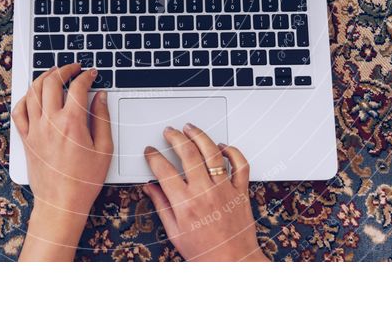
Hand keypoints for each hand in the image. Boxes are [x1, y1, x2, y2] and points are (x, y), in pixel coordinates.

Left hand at [12, 64, 112, 260]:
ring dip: (43, 77)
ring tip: (53, 73)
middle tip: (73, 68)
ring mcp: (35, 129)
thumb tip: (100, 96)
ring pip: (33, 92)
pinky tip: (33, 95)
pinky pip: (19, 111)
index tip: (91, 73)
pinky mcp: (26, 138)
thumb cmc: (84, 181)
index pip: (77, 87)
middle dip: (64, 69)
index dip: (86, 75)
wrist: (61, 203)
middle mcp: (50, 122)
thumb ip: (102, 118)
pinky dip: (25, 98)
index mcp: (72, 122)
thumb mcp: (104, 149)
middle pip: (52, 82)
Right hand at [142, 124, 267, 261]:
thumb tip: (150, 188)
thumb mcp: (174, 232)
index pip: (164, 170)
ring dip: (199, 135)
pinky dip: (232, 151)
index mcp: (185, 203)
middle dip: (174, 137)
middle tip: (169, 132)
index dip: (154, 156)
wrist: (233, 263)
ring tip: (190, 128)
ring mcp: (225, 189)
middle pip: (187, 153)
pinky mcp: (241, 191)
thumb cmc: (205, 252)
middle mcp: (205, 192)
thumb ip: (162, 206)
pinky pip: (240, 164)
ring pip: (212, 152)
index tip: (151, 151)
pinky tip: (222, 146)